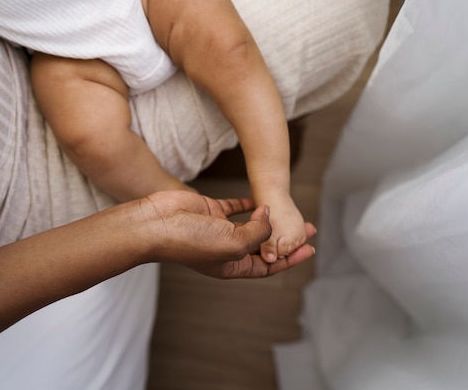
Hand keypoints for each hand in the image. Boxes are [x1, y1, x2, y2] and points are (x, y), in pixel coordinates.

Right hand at [137, 190, 315, 277]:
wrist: (158, 224)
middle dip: (285, 237)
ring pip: (251, 225)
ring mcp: (218, 230)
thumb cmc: (191, 241)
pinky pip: (234, 208)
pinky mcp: (210, 211)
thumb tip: (268, 216)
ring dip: (270, 220)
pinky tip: (261, 200)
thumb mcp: (234, 244)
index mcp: (232, 266)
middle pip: (263, 245)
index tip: (308, 249)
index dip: (290, 258)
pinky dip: (248, 204)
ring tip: (289, 213)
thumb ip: (258, 232)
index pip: (268, 265)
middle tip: (307, 228)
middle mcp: (227, 249)